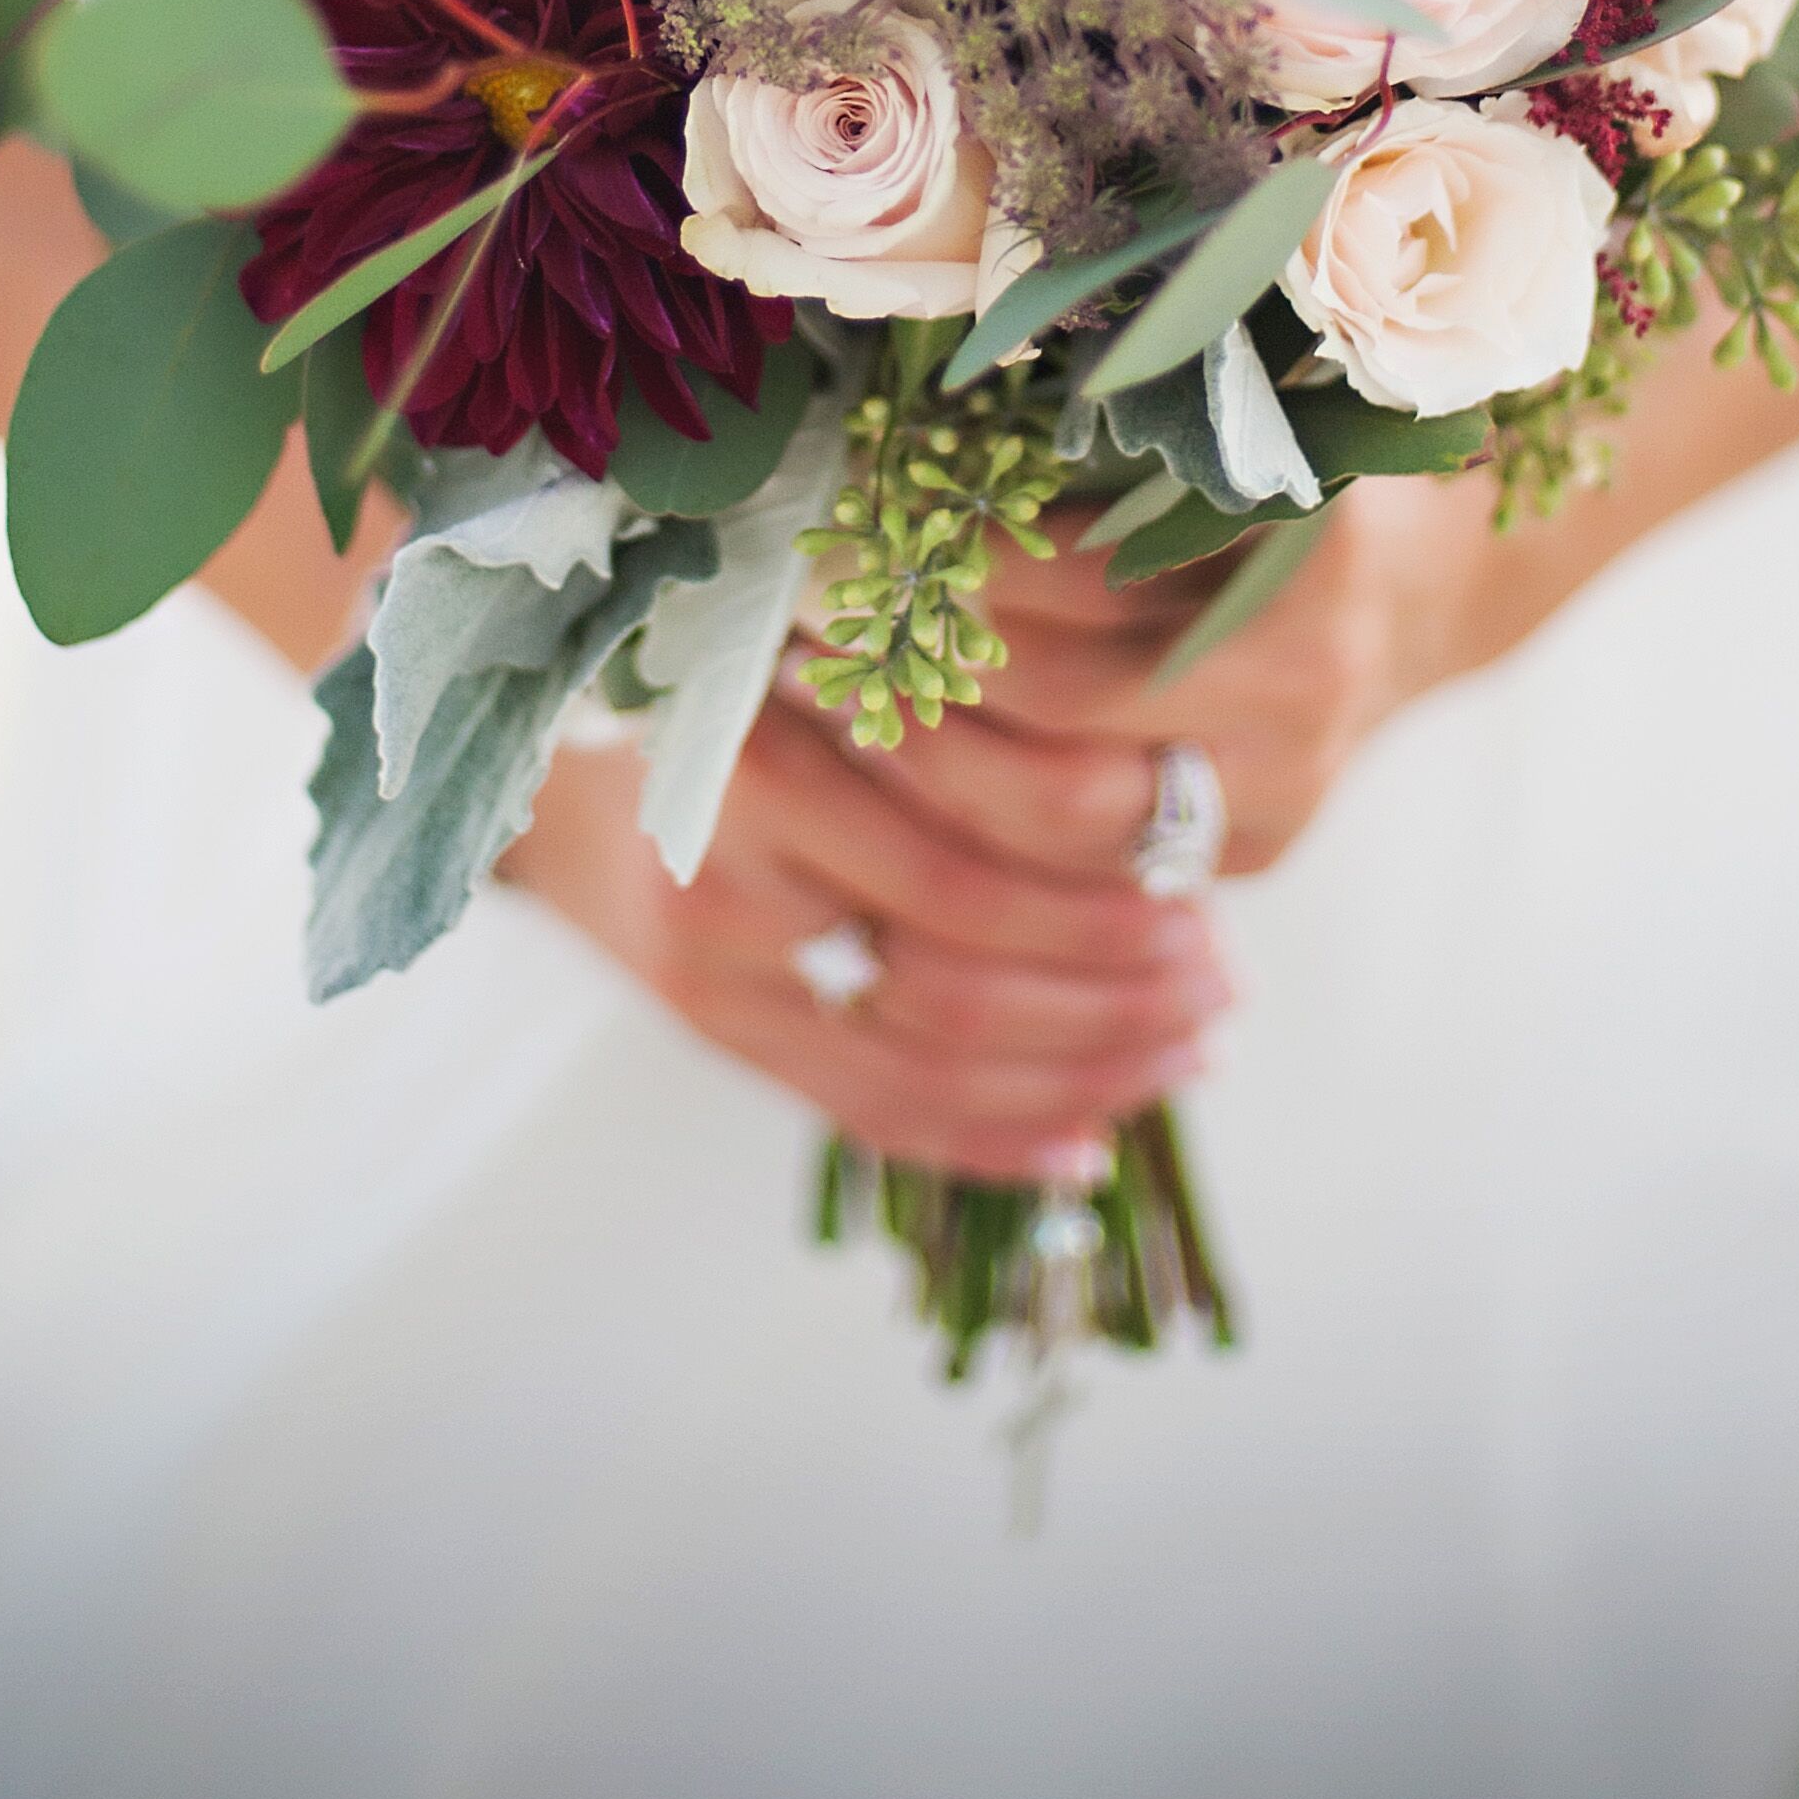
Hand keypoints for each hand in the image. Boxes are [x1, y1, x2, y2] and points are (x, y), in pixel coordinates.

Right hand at [498, 687, 1232, 1183]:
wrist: (576, 759)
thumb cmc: (759, 685)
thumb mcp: (853, 652)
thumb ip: (966, 713)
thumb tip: (1167, 784)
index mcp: (776, 733)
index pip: (971, 850)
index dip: (1105, 882)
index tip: (1205, 871)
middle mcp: (728, 852)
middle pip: (960, 962)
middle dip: (1115, 985)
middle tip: (1222, 982)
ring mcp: (713, 962)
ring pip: (928, 1053)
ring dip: (1081, 1067)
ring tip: (1188, 1053)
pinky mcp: (715, 1032)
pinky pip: (872, 1113)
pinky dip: (996, 1138)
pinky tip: (1090, 1146)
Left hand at [890, 468, 1497, 884]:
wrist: (1421, 592)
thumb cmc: (1279, 477)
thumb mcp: (1217, 429)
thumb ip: (1101, 438)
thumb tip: (906, 433)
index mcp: (1304, 550)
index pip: (1082, 578)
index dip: (960, 560)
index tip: (862, 529)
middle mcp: (1305, 681)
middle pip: (1062, 706)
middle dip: (927, 666)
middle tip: (818, 626)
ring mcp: (1286, 787)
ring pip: (1063, 815)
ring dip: (932, 760)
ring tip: (835, 699)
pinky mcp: (1254, 855)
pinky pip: (1091, 867)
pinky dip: (989, 827)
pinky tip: (904, 772)